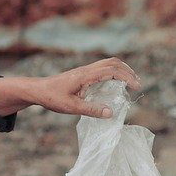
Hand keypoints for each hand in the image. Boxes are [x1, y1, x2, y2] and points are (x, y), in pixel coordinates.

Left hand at [0, 57, 140, 118]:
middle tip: (137, 84)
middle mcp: (87, 69)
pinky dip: (113, 72)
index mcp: (86, 75)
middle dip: (128, 70)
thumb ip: (91, 110)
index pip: (112, 70)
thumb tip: (111, 113)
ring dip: (121, 70)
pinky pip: (102, 68)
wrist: (37, 90)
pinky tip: (115, 84)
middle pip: (113, 62)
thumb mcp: (71, 107)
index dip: (127, 77)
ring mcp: (85, 70)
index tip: (136, 87)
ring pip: (108, 63)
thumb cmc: (52, 98)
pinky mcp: (82, 74)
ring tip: (130, 82)